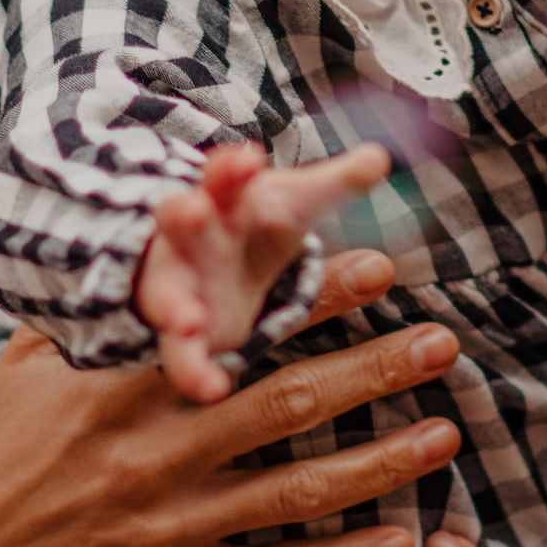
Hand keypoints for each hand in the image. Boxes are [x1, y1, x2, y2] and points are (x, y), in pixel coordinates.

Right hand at [0, 249, 464, 546]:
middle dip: (374, 370)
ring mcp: (169, 525)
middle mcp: (154, 453)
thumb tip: (149, 230)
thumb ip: (95, 306)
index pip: (235, 332)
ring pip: (297, 490)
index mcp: (121, 387)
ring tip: (446, 434)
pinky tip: (397, 535)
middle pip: (288, 404)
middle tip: (443, 342)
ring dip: (379, 461)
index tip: (379, 267)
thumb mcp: (28, 362)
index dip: (312, 299)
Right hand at [138, 142, 392, 401]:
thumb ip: (333, 185)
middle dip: (182, 213)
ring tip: (189, 321)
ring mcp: (176, 286)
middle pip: (178, 218)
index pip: (222, 175)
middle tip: (193, 210)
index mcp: (220, 199)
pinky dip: (193, 371)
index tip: (248, 159)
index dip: (231, 168)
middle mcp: (190, 238)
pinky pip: (179, 354)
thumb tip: (380, 158)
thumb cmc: (251, 226)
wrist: (201, 266)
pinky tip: (212, 389)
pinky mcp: (181, 335)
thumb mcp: (290, 204)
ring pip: (166, 293)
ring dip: (175, 306)